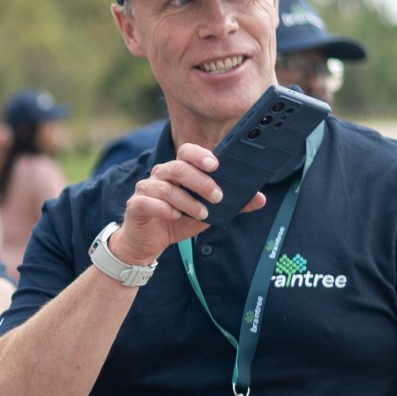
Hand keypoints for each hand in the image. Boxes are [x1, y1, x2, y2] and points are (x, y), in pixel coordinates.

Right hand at [107, 143, 264, 264]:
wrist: (148, 243)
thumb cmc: (177, 221)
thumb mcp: (208, 213)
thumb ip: (231, 204)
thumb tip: (260, 199)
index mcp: (177, 171)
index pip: (186, 152)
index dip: (200, 155)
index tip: (216, 165)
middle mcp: (160, 175)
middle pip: (178, 167)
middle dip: (201, 181)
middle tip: (218, 196)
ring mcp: (145, 189)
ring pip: (166, 187)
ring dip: (188, 201)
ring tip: (203, 214)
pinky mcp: (135, 205)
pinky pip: (149, 202)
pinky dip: (164, 208)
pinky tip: (176, 217)